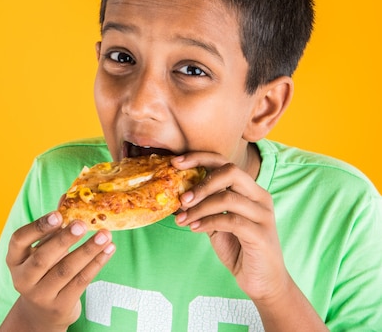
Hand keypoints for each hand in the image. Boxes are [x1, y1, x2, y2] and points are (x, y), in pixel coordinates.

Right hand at [2, 211, 115, 331]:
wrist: (43, 312)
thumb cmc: (44, 270)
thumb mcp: (42, 248)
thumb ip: (54, 226)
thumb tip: (68, 196)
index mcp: (15, 259)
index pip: (19, 240)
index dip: (38, 227)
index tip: (58, 214)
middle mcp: (23, 278)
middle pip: (43, 258)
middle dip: (65, 239)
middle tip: (83, 224)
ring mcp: (40, 295)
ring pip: (66, 270)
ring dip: (88, 250)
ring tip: (105, 235)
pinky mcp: (60, 306)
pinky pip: (81, 281)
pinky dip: (97, 263)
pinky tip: (108, 250)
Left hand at [173, 152, 288, 302]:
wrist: (263, 281)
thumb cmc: (240, 249)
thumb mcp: (218, 223)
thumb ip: (204, 207)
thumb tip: (176, 194)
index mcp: (250, 190)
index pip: (225, 163)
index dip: (200, 158)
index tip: (176, 163)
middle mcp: (260, 197)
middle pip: (231, 172)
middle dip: (201, 183)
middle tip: (181, 198)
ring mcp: (263, 215)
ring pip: (227, 198)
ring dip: (199, 208)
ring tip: (182, 219)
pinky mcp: (261, 235)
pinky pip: (230, 221)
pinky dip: (207, 222)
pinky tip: (194, 228)